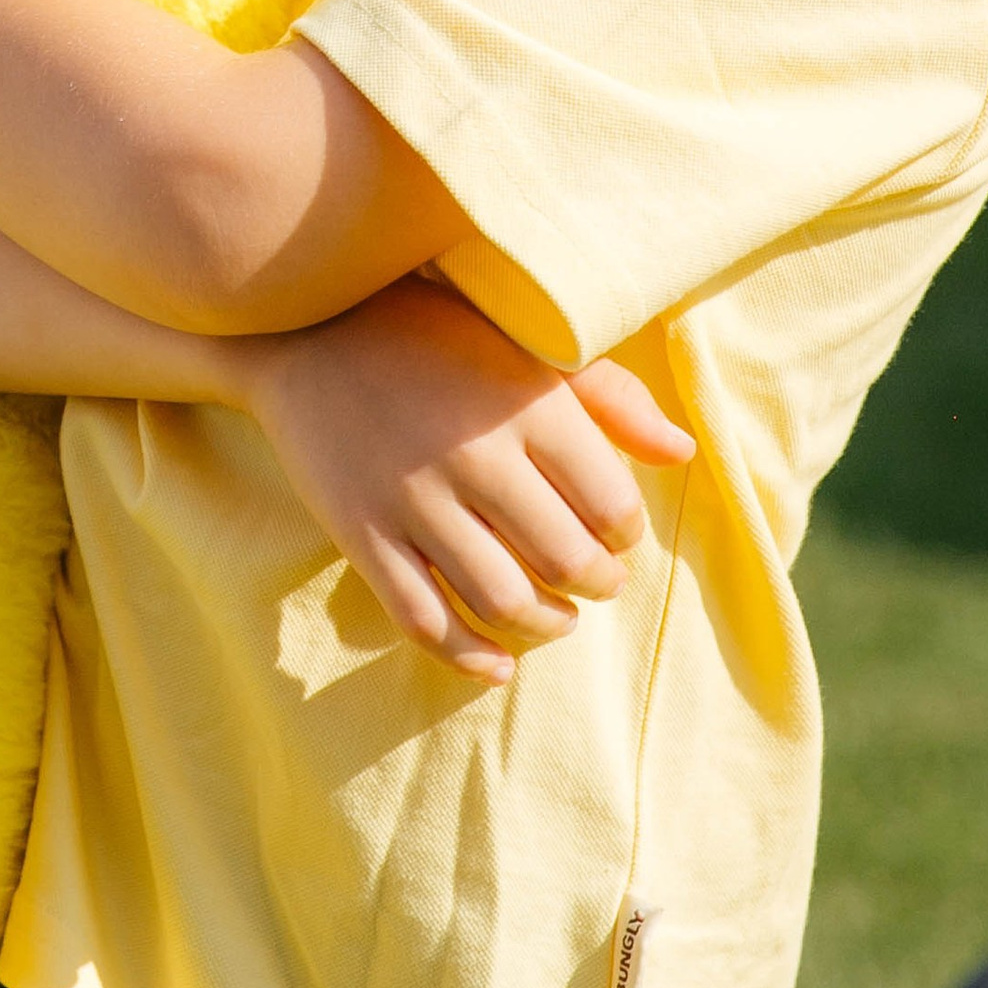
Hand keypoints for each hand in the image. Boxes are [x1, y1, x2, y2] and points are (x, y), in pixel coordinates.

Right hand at [243, 280, 694, 685]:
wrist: (306, 324)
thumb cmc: (435, 330)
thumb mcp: (528, 343)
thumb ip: (611, 397)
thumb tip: (682, 455)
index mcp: (528, 403)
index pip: (612, 505)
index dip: (626, 535)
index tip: (616, 534)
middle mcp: (475, 455)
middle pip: (566, 560)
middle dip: (596, 584)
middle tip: (595, 581)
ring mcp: (413, 499)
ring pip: (502, 601)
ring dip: (545, 624)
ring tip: (555, 617)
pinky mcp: (361, 533)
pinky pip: (423, 620)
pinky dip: (468, 657)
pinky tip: (497, 663)